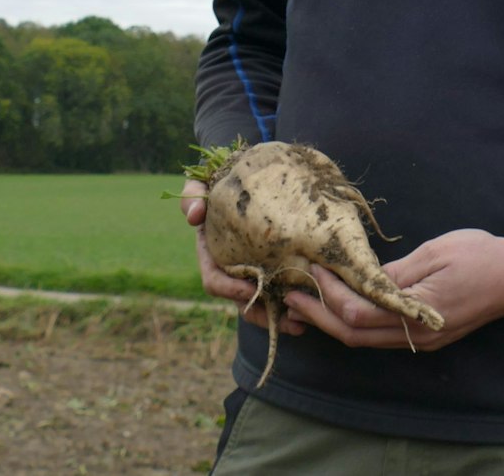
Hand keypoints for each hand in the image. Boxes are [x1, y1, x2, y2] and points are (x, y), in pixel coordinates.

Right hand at [180, 178, 307, 336]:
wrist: (250, 179)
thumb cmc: (222, 183)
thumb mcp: (203, 184)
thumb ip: (193, 194)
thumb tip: (194, 216)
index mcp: (211, 254)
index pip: (215, 281)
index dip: (230, 289)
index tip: (251, 290)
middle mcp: (231, 270)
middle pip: (242, 302)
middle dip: (261, 314)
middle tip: (287, 318)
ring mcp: (251, 273)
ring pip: (262, 306)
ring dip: (279, 318)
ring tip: (302, 324)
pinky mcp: (272, 271)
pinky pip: (279, 296)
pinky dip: (291, 306)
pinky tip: (310, 313)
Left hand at [281, 229, 503, 351]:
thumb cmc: (480, 256)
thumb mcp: (434, 252)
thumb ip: (394, 272)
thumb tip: (357, 278)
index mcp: (418, 312)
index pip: (358, 313)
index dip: (329, 295)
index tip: (313, 270)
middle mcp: (416, 335)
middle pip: (354, 335)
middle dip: (319, 316)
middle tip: (292, 296)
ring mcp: (421, 339)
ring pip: (364, 340)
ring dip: (333, 323)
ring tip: (308, 303)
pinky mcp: (425, 336)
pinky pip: (379, 336)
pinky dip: (354, 323)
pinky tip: (342, 305)